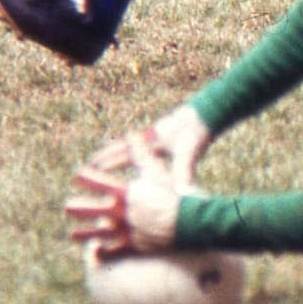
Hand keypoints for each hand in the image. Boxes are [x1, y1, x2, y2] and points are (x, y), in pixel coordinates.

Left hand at [64, 133, 181, 254]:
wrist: (188, 221)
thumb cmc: (173, 194)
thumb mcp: (157, 172)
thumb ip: (141, 154)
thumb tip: (132, 134)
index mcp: (128, 193)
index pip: (102, 184)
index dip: (89, 179)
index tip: (77, 175)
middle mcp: (124, 213)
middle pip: (95, 210)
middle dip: (80, 208)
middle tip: (66, 208)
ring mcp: (128, 231)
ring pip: (101, 233)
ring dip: (85, 234)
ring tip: (72, 234)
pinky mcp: (135, 245)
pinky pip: (115, 249)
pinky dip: (104, 251)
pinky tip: (95, 252)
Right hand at [84, 105, 210, 192]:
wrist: (209, 111)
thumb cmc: (197, 129)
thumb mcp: (188, 152)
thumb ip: (182, 171)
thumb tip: (181, 192)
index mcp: (152, 141)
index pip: (124, 154)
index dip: (109, 162)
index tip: (93, 167)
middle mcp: (151, 137)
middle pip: (124, 147)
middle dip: (109, 155)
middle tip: (93, 161)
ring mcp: (159, 135)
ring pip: (134, 147)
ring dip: (122, 152)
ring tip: (111, 157)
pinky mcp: (168, 136)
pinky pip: (147, 147)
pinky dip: (138, 152)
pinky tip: (143, 157)